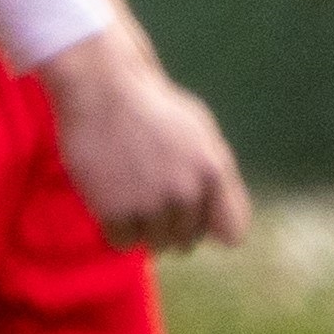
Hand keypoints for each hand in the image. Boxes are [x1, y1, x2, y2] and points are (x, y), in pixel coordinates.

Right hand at [43, 26, 253, 255]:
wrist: (101, 90)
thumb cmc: (150, 107)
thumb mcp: (200, 134)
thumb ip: (216, 177)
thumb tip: (224, 234)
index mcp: (214, 171)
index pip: (232, 232)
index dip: (212, 226)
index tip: (194, 214)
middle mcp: (187, 191)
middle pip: (187, 240)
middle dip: (172, 226)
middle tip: (149, 196)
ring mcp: (150, 203)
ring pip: (155, 243)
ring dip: (143, 228)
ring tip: (129, 196)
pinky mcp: (114, 210)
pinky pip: (122, 241)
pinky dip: (116, 228)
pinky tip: (110, 201)